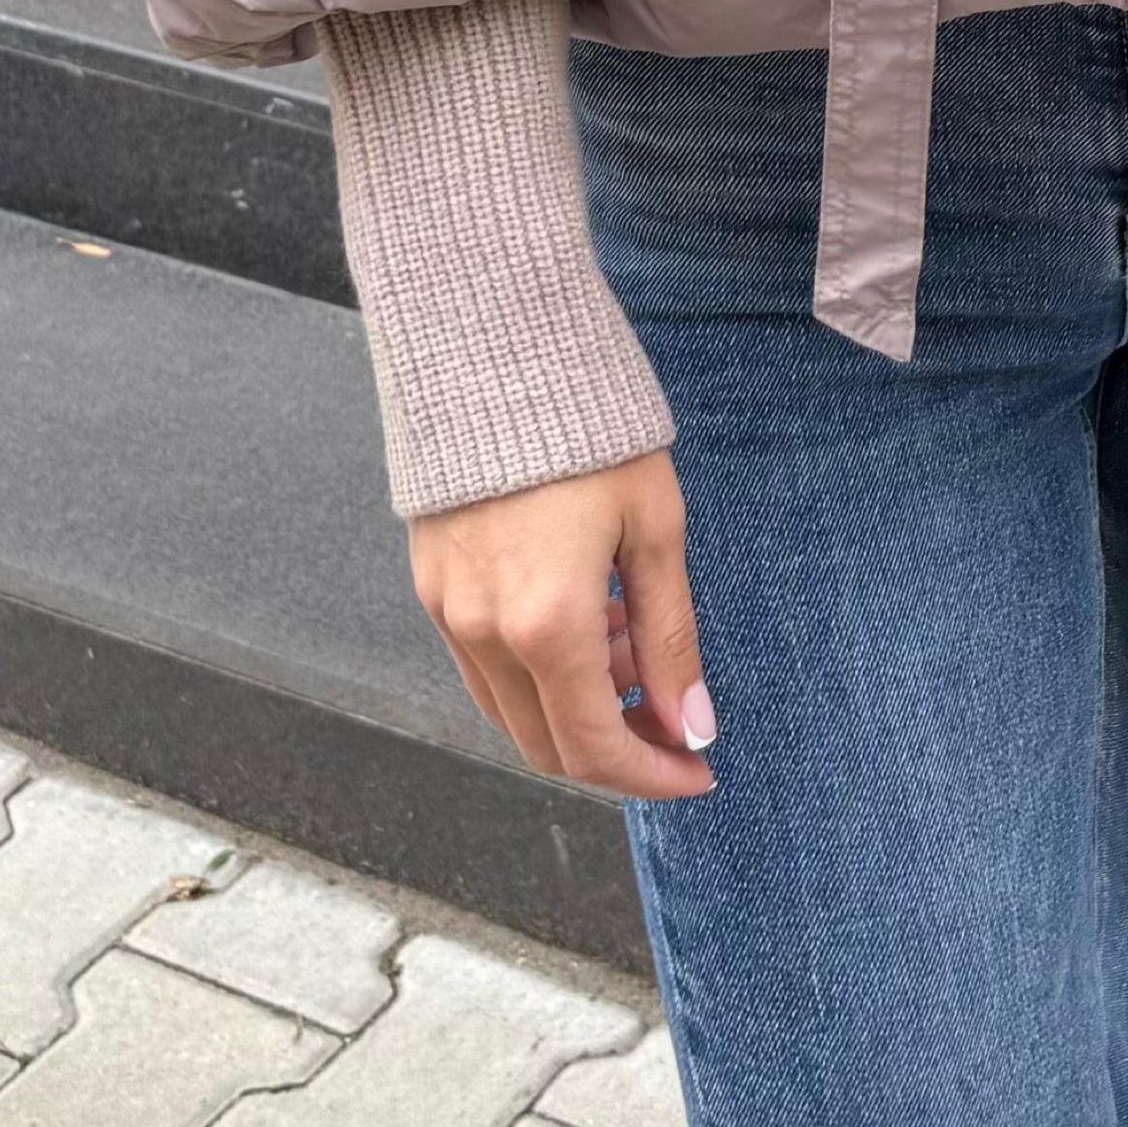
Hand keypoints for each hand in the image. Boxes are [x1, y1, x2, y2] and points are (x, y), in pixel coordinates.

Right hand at [406, 451, 714, 799]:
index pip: (596, 747)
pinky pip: (482, 666)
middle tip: (673, 719)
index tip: (697, 770)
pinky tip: (585, 618)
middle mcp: (485, 632)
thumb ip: (670, 640)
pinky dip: (537, 671)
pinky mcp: (430, 586)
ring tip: (632, 644)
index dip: (652, 773)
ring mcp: (447, 613)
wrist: (493, 353)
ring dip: (576, 707)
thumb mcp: (655, 531)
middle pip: (548, 745)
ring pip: (511, 711)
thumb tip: (692, 725)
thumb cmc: (589, 431)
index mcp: (548, 623)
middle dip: (618, 749)